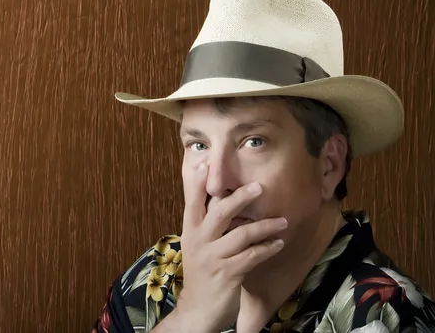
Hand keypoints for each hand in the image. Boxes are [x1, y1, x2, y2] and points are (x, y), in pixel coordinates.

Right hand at [172, 163, 287, 332]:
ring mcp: (213, 257)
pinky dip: (268, 248)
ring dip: (265, 226)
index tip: (206, 163)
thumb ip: (207, 223)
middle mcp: (199, 240)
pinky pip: (252, 256)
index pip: (192, 201)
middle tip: (259, 187)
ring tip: (282, 221)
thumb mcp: (197, 244)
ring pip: (241, 234)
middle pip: (219, 212)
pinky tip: (278, 243)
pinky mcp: (228, 274)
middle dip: (240, 197)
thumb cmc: (201, 272)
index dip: (197, 182)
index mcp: (190, 230)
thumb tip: (221, 198)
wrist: (197, 310)